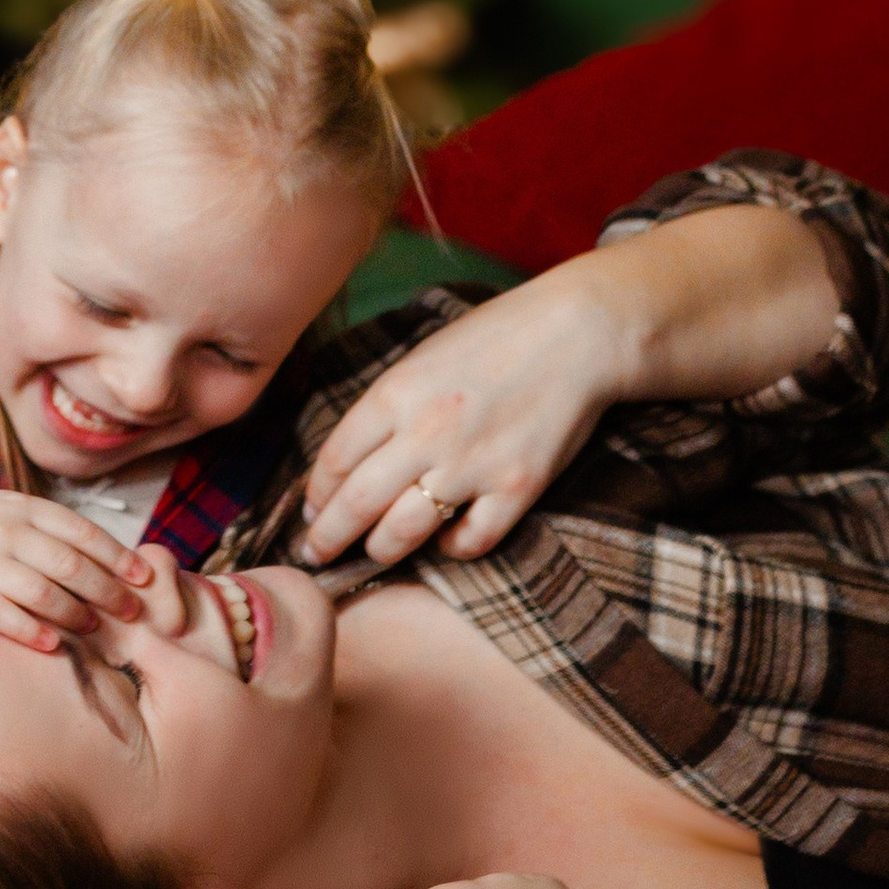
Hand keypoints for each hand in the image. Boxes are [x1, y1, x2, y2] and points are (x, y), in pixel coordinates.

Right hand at [0, 491, 154, 652]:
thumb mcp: (1, 510)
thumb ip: (45, 526)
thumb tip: (104, 551)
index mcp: (20, 507)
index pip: (81, 531)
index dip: (117, 555)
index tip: (144, 577)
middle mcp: (4, 531)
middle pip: (70, 565)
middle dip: (107, 591)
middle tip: (132, 612)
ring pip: (43, 592)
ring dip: (76, 614)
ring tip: (96, 629)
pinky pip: (4, 616)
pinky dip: (32, 631)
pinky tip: (53, 644)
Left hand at [297, 273, 622, 567]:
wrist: (578, 333)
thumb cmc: (497, 340)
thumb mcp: (425, 358)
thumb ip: (386, 406)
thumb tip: (347, 460)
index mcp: (396, 393)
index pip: (333, 461)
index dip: (315, 496)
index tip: (310, 511)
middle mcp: (426, 432)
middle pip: (355, 505)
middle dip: (327, 539)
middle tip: (316, 554)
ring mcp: (472, 464)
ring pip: (402, 533)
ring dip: (379, 550)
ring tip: (374, 553)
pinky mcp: (517, 487)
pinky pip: (470, 541)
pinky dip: (452, 547)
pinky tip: (447, 538)